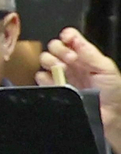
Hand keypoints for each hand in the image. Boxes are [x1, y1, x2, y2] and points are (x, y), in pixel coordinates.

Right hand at [39, 27, 120, 153]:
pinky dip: (45, 78)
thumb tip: (73, 37)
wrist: (109, 118)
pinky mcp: (53, 88)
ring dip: (50, 62)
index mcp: (85, 56)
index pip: (70, 38)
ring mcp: (61, 75)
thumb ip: (90, 52)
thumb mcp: (107, 69)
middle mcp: (72, 64)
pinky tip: (56, 82)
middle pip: (54, 46)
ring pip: (44, 59)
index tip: (67, 40)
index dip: (66, 36)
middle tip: (69, 59)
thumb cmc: (113, 94)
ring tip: (62, 70)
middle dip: (59, 50)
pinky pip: (40, 77)